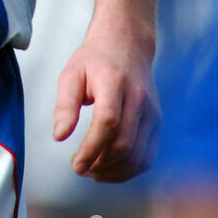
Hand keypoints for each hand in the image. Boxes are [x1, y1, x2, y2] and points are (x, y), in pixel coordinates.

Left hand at [52, 28, 160, 182]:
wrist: (127, 45)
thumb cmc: (95, 60)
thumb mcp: (71, 74)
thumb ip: (65, 105)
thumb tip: (59, 136)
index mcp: (114, 82)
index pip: (108, 122)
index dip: (91, 148)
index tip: (75, 163)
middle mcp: (139, 98)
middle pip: (124, 143)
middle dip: (100, 164)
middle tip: (80, 168)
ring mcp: (152, 112)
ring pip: (138, 155)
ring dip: (114, 172)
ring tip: (93, 171)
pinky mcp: (157, 123)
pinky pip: (147, 156)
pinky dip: (129, 170)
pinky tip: (110, 170)